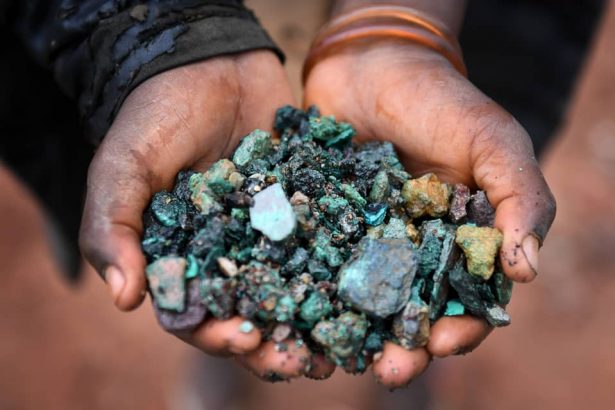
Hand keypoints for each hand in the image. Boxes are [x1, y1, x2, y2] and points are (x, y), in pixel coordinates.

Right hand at [79, 50, 332, 380]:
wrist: (207, 64)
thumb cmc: (155, 118)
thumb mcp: (122, 170)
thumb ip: (113, 229)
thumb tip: (124, 299)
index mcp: (186, 259)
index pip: (199, 314)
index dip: (219, 335)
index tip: (247, 342)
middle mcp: (231, 256)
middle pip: (254, 312)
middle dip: (276, 342)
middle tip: (305, 361)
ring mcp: (272, 234)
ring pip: (296, 289)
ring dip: (316, 320)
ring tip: (342, 345)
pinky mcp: (307, 206)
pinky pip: (327, 242)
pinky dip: (344, 268)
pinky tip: (366, 287)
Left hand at [304, 41, 555, 387]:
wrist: (373, 65)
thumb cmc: (442, 103)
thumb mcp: (493, 143)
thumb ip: (520, 200)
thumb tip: (527, 271)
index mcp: (457, 244)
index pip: (465, 301)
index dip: (458, 330)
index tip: (439, 346)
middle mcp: (409, 254)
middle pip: (406, 315)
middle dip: (398, 347)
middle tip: (384, 370)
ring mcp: (361, 245)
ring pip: (355, 304)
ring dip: (346, 334)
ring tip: (333, 356)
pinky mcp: (319, 230)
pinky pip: (310, 269)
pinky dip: (302, 294)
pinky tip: (291, 315)